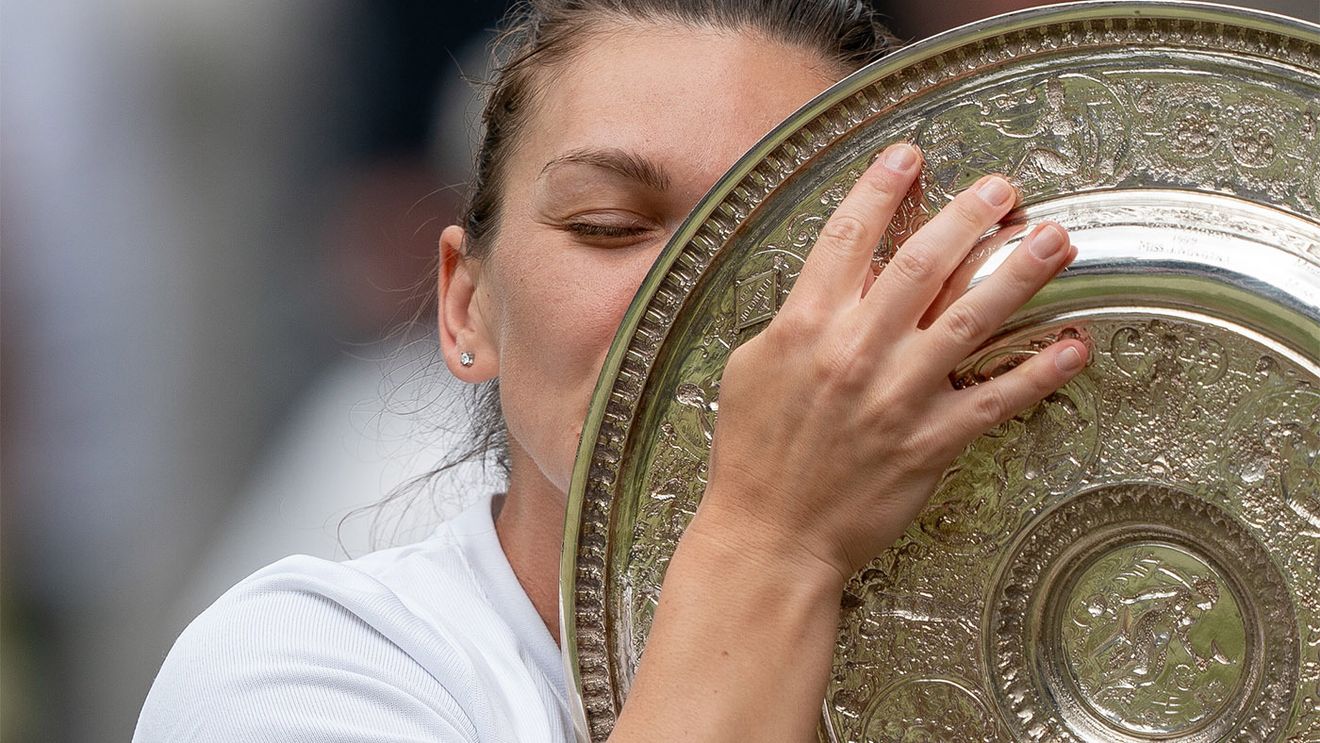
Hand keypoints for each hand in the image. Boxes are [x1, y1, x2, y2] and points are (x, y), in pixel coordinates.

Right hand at [697, 142, 1086, 583]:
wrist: (771, 535)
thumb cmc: (755, 454)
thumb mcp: (755, 368)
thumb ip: (798, 319)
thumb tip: (838, 284)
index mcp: (805, 326)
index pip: (850, 236)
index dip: (882, 186)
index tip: (909, 157)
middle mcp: (856, 351)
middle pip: (924, 262)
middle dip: (969, 215)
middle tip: (1003, 189)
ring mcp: (899, 396)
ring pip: (972, 318)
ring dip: (1019, 273)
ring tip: (1055, 240)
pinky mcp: (931, 441)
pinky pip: (997, 398)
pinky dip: (1040, 371)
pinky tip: (1073, 345)